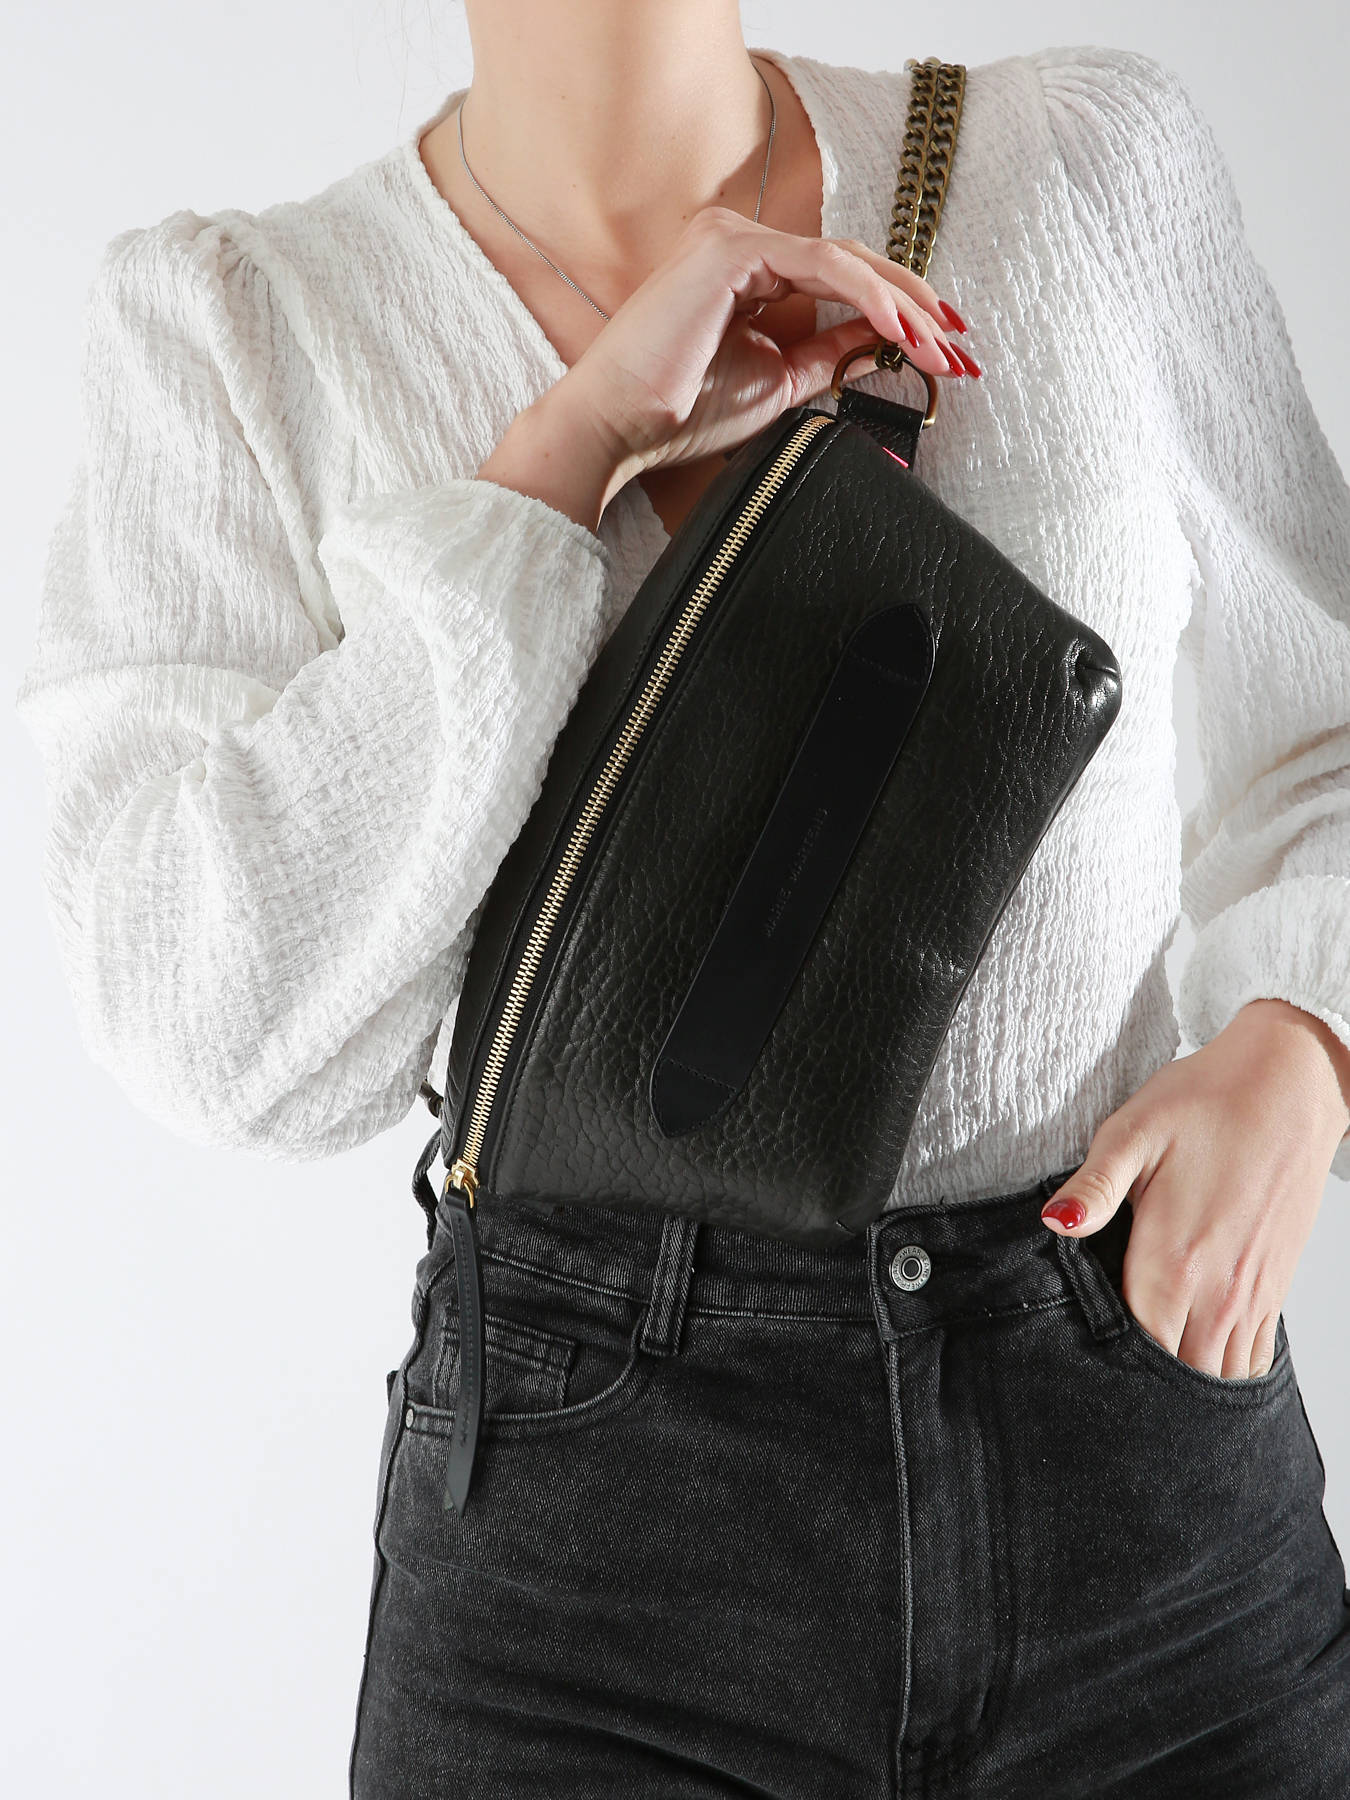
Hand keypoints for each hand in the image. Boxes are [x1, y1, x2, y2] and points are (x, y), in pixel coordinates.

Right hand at [551, 204, 973, 490]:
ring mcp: (732, 238)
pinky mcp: (731, 250)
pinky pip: (822, 265)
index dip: (899, 310)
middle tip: (960, 346)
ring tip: (939, 347)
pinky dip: (869, 295)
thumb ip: (827, 357)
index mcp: (744, 271)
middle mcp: (737, 242)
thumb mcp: (778, 383)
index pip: (839, 279)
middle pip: (851, 262)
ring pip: (844, 260)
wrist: (619, 429)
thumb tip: (882, 345)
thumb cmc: (680, 413)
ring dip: (902, 304)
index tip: (944, 349)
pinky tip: (901, 329)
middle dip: (914, 306)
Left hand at [1039, 999, 1349, 1377]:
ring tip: (1146, 1397)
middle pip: (1174, 1374)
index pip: (1132, 1346)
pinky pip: (1253, 1356)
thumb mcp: (1131, 1133)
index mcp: (1171, 1259)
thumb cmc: (1204, 1102)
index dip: (1102, 1368)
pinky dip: (1225, 1372)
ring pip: (1217, 1375)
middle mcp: (1216, 1289)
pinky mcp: (1275, 1287)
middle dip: (1141, 1391)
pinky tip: (1197, 1370)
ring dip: (1185, 1388)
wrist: (1289, 1085)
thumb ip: (1093, 1189)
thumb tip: (1053, 1224)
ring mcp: (1251, 1293)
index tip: (1073, 1373)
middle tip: (1101, 1393)